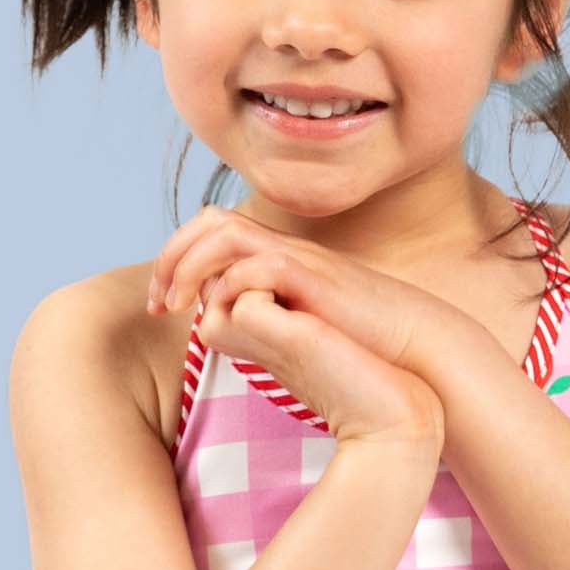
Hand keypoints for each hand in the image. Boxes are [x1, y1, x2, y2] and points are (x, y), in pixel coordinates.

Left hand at [147, 207, 450, 451]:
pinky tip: (217, 313)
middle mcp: (285, 249)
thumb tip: (216, 322)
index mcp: (278, 258)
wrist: (415, 348)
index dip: (175, 262)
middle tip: (155, 302)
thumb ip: (256, 314)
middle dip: (171, 256)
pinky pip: (259, 264)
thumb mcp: (296, 324)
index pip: (211, 234)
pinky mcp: (316, 280)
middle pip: (210, 221)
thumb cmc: (361, 346)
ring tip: (171, 305)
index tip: (157, 306)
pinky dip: (230, 284)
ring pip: (225, 232)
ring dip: (188, 264)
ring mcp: (301, 260)